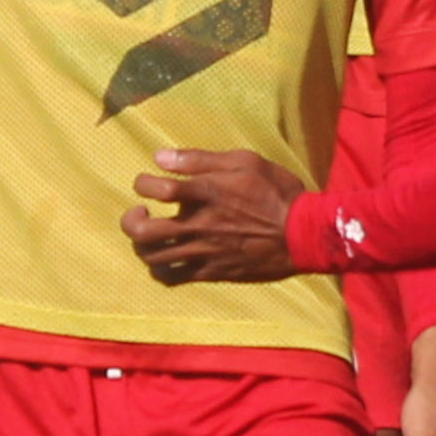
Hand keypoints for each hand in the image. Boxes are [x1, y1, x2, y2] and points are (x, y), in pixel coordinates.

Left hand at [124, 148, 307, 283]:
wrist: (303, 235)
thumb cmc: (277, 192)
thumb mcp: (246, 161)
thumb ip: (201, 158)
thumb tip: (161, 157)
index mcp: (206, 193)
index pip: (157, 188)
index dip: (143, 183)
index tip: (148, 182)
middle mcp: (199, 225)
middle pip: (143, 231)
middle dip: (131, 220)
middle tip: (141, 212)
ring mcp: (204, 252)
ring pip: (152, 257)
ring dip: (143, 244)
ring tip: (152, 234)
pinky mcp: (211, 272)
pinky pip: (172, 278)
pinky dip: (160, 269)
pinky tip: (165, 258)